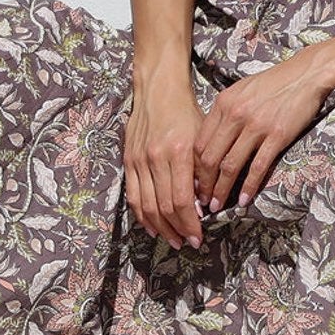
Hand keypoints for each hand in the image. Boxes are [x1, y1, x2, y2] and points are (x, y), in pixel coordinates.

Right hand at [123, 73, 205, 249]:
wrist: (158, 90)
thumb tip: (205, 202)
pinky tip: (152, 226)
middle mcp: (155, 158)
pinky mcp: (129, 160)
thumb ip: (203, 169)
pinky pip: (134, 195)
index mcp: (177, 152)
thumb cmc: (186, 111)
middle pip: (164, 207)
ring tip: (173, 240)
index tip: (199, 237)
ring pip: (146, 205)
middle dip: (177, 230)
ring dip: (160, 228)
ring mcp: (139, 160)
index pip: (181, 200)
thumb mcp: (202, 137)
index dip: (190, 223)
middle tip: (189, 243)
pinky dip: (142, 215)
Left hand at [194, 43, 334, 213]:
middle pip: (209, 158)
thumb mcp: (242, 90)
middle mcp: (235, 115)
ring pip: (230, 166)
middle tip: (202, 202)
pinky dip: (248, 187)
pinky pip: (258, 167)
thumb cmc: (275, 82)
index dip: (194, 168)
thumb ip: (225, 112)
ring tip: (217, 207)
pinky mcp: (277, 135)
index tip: (194, 183)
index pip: (199, 143)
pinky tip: (243, 200)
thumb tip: (212, 140)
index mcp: (223, 103)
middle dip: (203, 185)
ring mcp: (256, 126)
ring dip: (221, 190)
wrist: (307, 73)